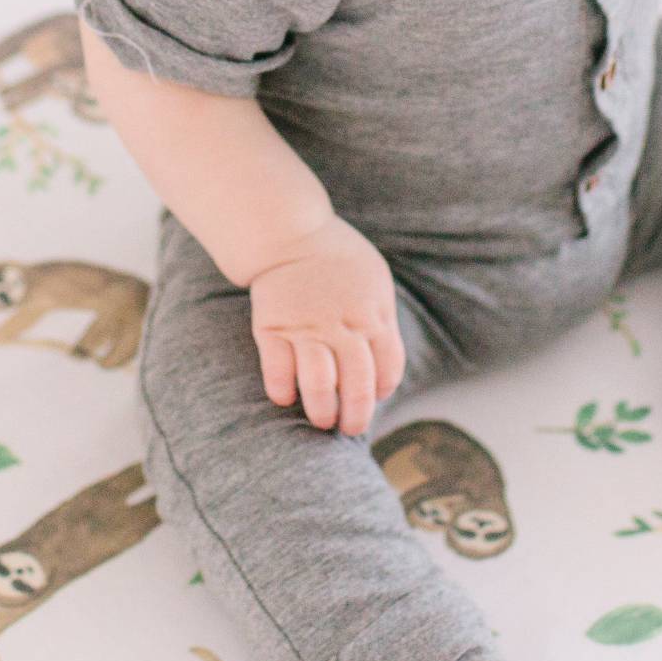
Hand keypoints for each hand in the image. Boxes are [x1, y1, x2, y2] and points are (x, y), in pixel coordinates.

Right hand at [248, 214, 405, 435]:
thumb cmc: (338, 259)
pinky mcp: (272, 327)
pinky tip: (286, 398)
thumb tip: (385, 363)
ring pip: (318, 385)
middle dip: (356, 416)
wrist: (290, 233)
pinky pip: (277, 370)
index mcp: (373, 315)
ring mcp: (306, 328)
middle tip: (349, 428)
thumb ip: (382, 319)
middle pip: (357, 385)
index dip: (382, 389)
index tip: (373, 397)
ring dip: (321, 410)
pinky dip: (282, 390)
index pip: (388, 368)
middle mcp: (342, 326)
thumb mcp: (376, 280)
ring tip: (322, 420)